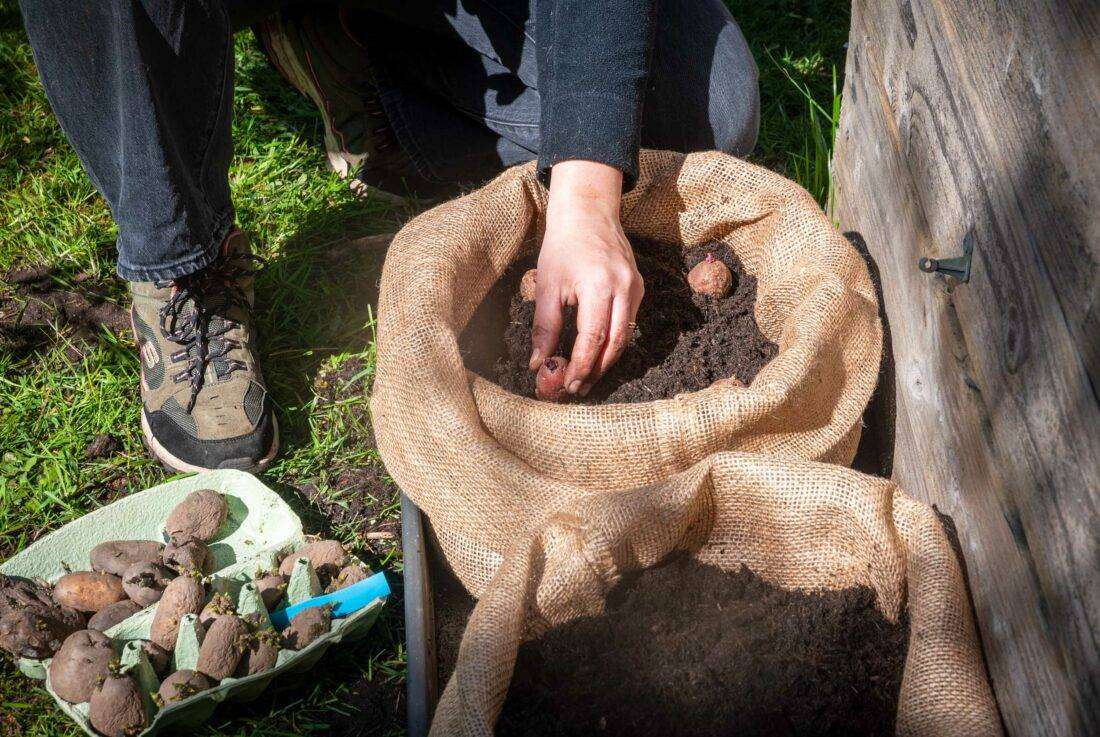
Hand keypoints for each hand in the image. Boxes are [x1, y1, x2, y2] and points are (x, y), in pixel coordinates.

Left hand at [529, 160, 643, 395]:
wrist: (588, 212)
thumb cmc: (563, 245)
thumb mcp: (547, 285)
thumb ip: (544, 327)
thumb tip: (538, 363)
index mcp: (599, 286)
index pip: (593, 339)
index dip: (581, 365)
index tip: (569, 384)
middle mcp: (624, 289)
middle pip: (615, 344)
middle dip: (596, 370)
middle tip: (578, 388)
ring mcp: (636, 288)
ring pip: (625, 336)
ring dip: (605, 360)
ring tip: (585, 376)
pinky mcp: (639, 287)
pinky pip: (628, 322)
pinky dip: (613, 341)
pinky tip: (596, 352)